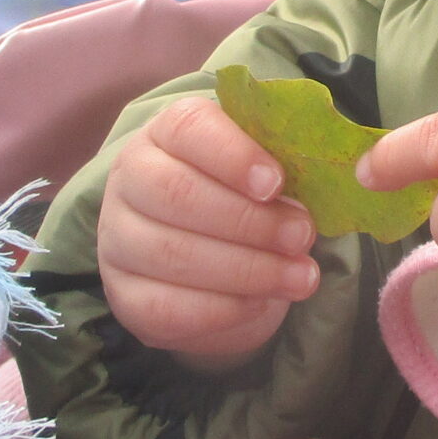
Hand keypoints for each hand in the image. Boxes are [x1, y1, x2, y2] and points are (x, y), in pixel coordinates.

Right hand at [98, 94, 320, 358]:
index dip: (234, 155)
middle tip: (302, 236)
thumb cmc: (240, 198)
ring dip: (247, 270)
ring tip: (300, 277)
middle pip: (177, 193)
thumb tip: (319, 187)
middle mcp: (130, 180)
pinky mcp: (123, 296)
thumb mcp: (262, 172)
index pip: (188, 128)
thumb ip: (282, 170)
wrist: (208, 258)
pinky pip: (165, 308)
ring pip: (172, 254)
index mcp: (166, 134)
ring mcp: (117, 240)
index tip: (276, 183)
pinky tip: (262, 303)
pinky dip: (221, 310)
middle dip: (249, 220)